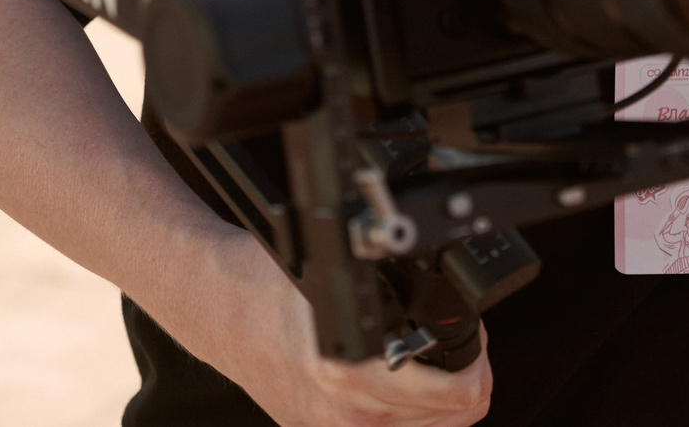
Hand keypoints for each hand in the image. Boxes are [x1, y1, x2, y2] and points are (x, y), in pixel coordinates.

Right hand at [152, 226, 493, 426]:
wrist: (213, 304)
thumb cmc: (266, 282)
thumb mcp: (341, 276)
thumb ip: (394, 293)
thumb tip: (449, 291)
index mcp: (351, 374)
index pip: (457, 395)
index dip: (475, 359)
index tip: (471, 337)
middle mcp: (343, 415)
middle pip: (452, 420)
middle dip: (464, 379)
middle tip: (460, 346)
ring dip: (438, 399)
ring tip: (435, 362)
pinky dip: (407, 412)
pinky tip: (405, 382)